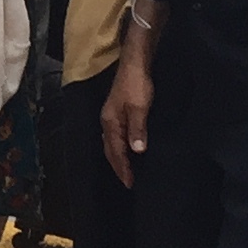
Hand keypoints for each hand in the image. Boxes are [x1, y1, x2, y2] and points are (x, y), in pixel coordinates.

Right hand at [103, 41, 154, 186]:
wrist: (134, 64)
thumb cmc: (137, 85)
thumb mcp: (140, 108)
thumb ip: (137, 129)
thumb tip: (136, 151)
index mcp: (111, 123)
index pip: (116, 152)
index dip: (123, 168)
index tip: (130, 183)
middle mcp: (107, 122)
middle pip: (110, 150)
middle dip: (118, 166)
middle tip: (127, 182)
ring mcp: (111, 117)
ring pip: (111, 143)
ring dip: (118, 158)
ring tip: (126, 170)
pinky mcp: (117, 112)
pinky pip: (116, 136)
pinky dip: (120, 147)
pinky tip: (126, 149)